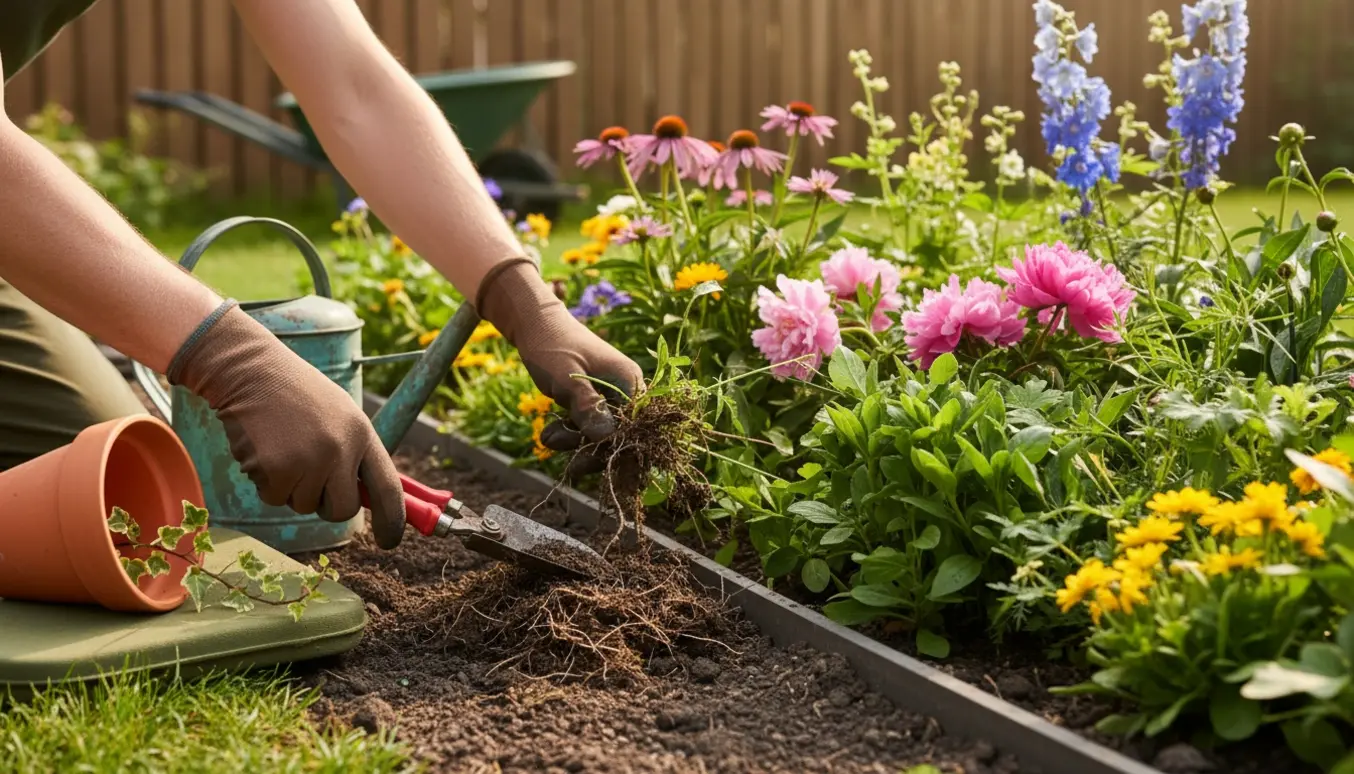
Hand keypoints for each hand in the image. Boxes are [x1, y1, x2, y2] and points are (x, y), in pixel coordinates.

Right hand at [167, 302, 408, 547]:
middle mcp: (340, 451)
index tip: (390, 541)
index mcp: (363, 434)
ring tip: (284, 446)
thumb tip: (370, 499)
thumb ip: (356, 454)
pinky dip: (267, 482)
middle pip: (343, 509)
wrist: (251, 371)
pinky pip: (274, 499)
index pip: (389, 489)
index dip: (393, 521)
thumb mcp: (342, 415)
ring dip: (292, 487)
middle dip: (327, 503)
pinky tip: (265, 449)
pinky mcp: (275, 471)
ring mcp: (308, 462)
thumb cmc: (297, 394)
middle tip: (310, 474)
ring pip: (304, 505)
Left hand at [476, 258, 642, 472]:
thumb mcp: (566, 379)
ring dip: (574, 441)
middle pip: (620, 434)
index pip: (636, 428)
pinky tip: (549, 434)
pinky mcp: (595, 399)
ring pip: (601, 433)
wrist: (532, 324)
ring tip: (546, 438)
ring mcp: (610, 395)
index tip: (586, 463)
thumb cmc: (551, 345)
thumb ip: (587, 407)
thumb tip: (606, 438)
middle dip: (589, 448)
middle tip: (559, 453)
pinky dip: (570, 432)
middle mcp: (626, 389)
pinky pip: (589, 425)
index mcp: (629, 381)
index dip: (617, 450)